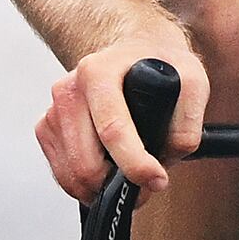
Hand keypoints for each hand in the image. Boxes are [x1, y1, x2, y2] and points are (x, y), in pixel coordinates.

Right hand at [35, 19, 200, 201]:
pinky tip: (106, 170)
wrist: (132, 51)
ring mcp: (54, 110)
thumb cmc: (158, 65)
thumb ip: (187, 123)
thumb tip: (165, 159)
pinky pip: (61, 173)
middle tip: (144, 186)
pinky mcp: (46, 129)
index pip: (112, 129)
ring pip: (71, 174)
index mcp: (98, 72)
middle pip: (85, 162)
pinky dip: (84, 183)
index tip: (157, 180)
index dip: (135, 164)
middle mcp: (70, 90)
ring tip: (127, 178)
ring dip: (100, 189)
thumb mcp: (192, 80)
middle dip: (117, 186)